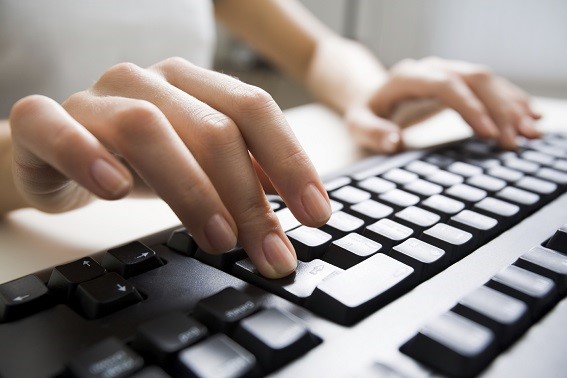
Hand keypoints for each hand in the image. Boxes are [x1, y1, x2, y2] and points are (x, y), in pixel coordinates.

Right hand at [8, 57, 330, 277]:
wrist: (55, 152)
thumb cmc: (136, 159)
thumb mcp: (198, 166)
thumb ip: (245, 173)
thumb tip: (296, 197)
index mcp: (192, 86)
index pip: (254, 110)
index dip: (291, 161)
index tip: (317, 214)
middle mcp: (148, 81)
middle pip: (211, 127)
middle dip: (248, 196)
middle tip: (270, 250)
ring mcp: (95, 98)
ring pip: (147, 126)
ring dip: (190, 189)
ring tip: (217, 239)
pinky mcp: (43, 121)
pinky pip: (60, 129)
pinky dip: (88, 156)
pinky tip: (114, 189)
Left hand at [345, 57, 541, 151]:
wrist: (371, 95)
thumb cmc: (366, 113)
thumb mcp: (358, 125)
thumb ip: (373, 133)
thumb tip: (394, 141)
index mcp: (408, 77)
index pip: (445, 85)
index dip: (470, 107)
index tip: (488, 134)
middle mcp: (432, 68)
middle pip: (474, 79)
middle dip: (499, 109)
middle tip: (516, 141)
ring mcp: (448, 72)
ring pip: (487, 81)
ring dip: (511, 105)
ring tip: (531, 133)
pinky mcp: (459, 81)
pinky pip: (490, 86)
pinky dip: (511, 101)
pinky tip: (529, 116)